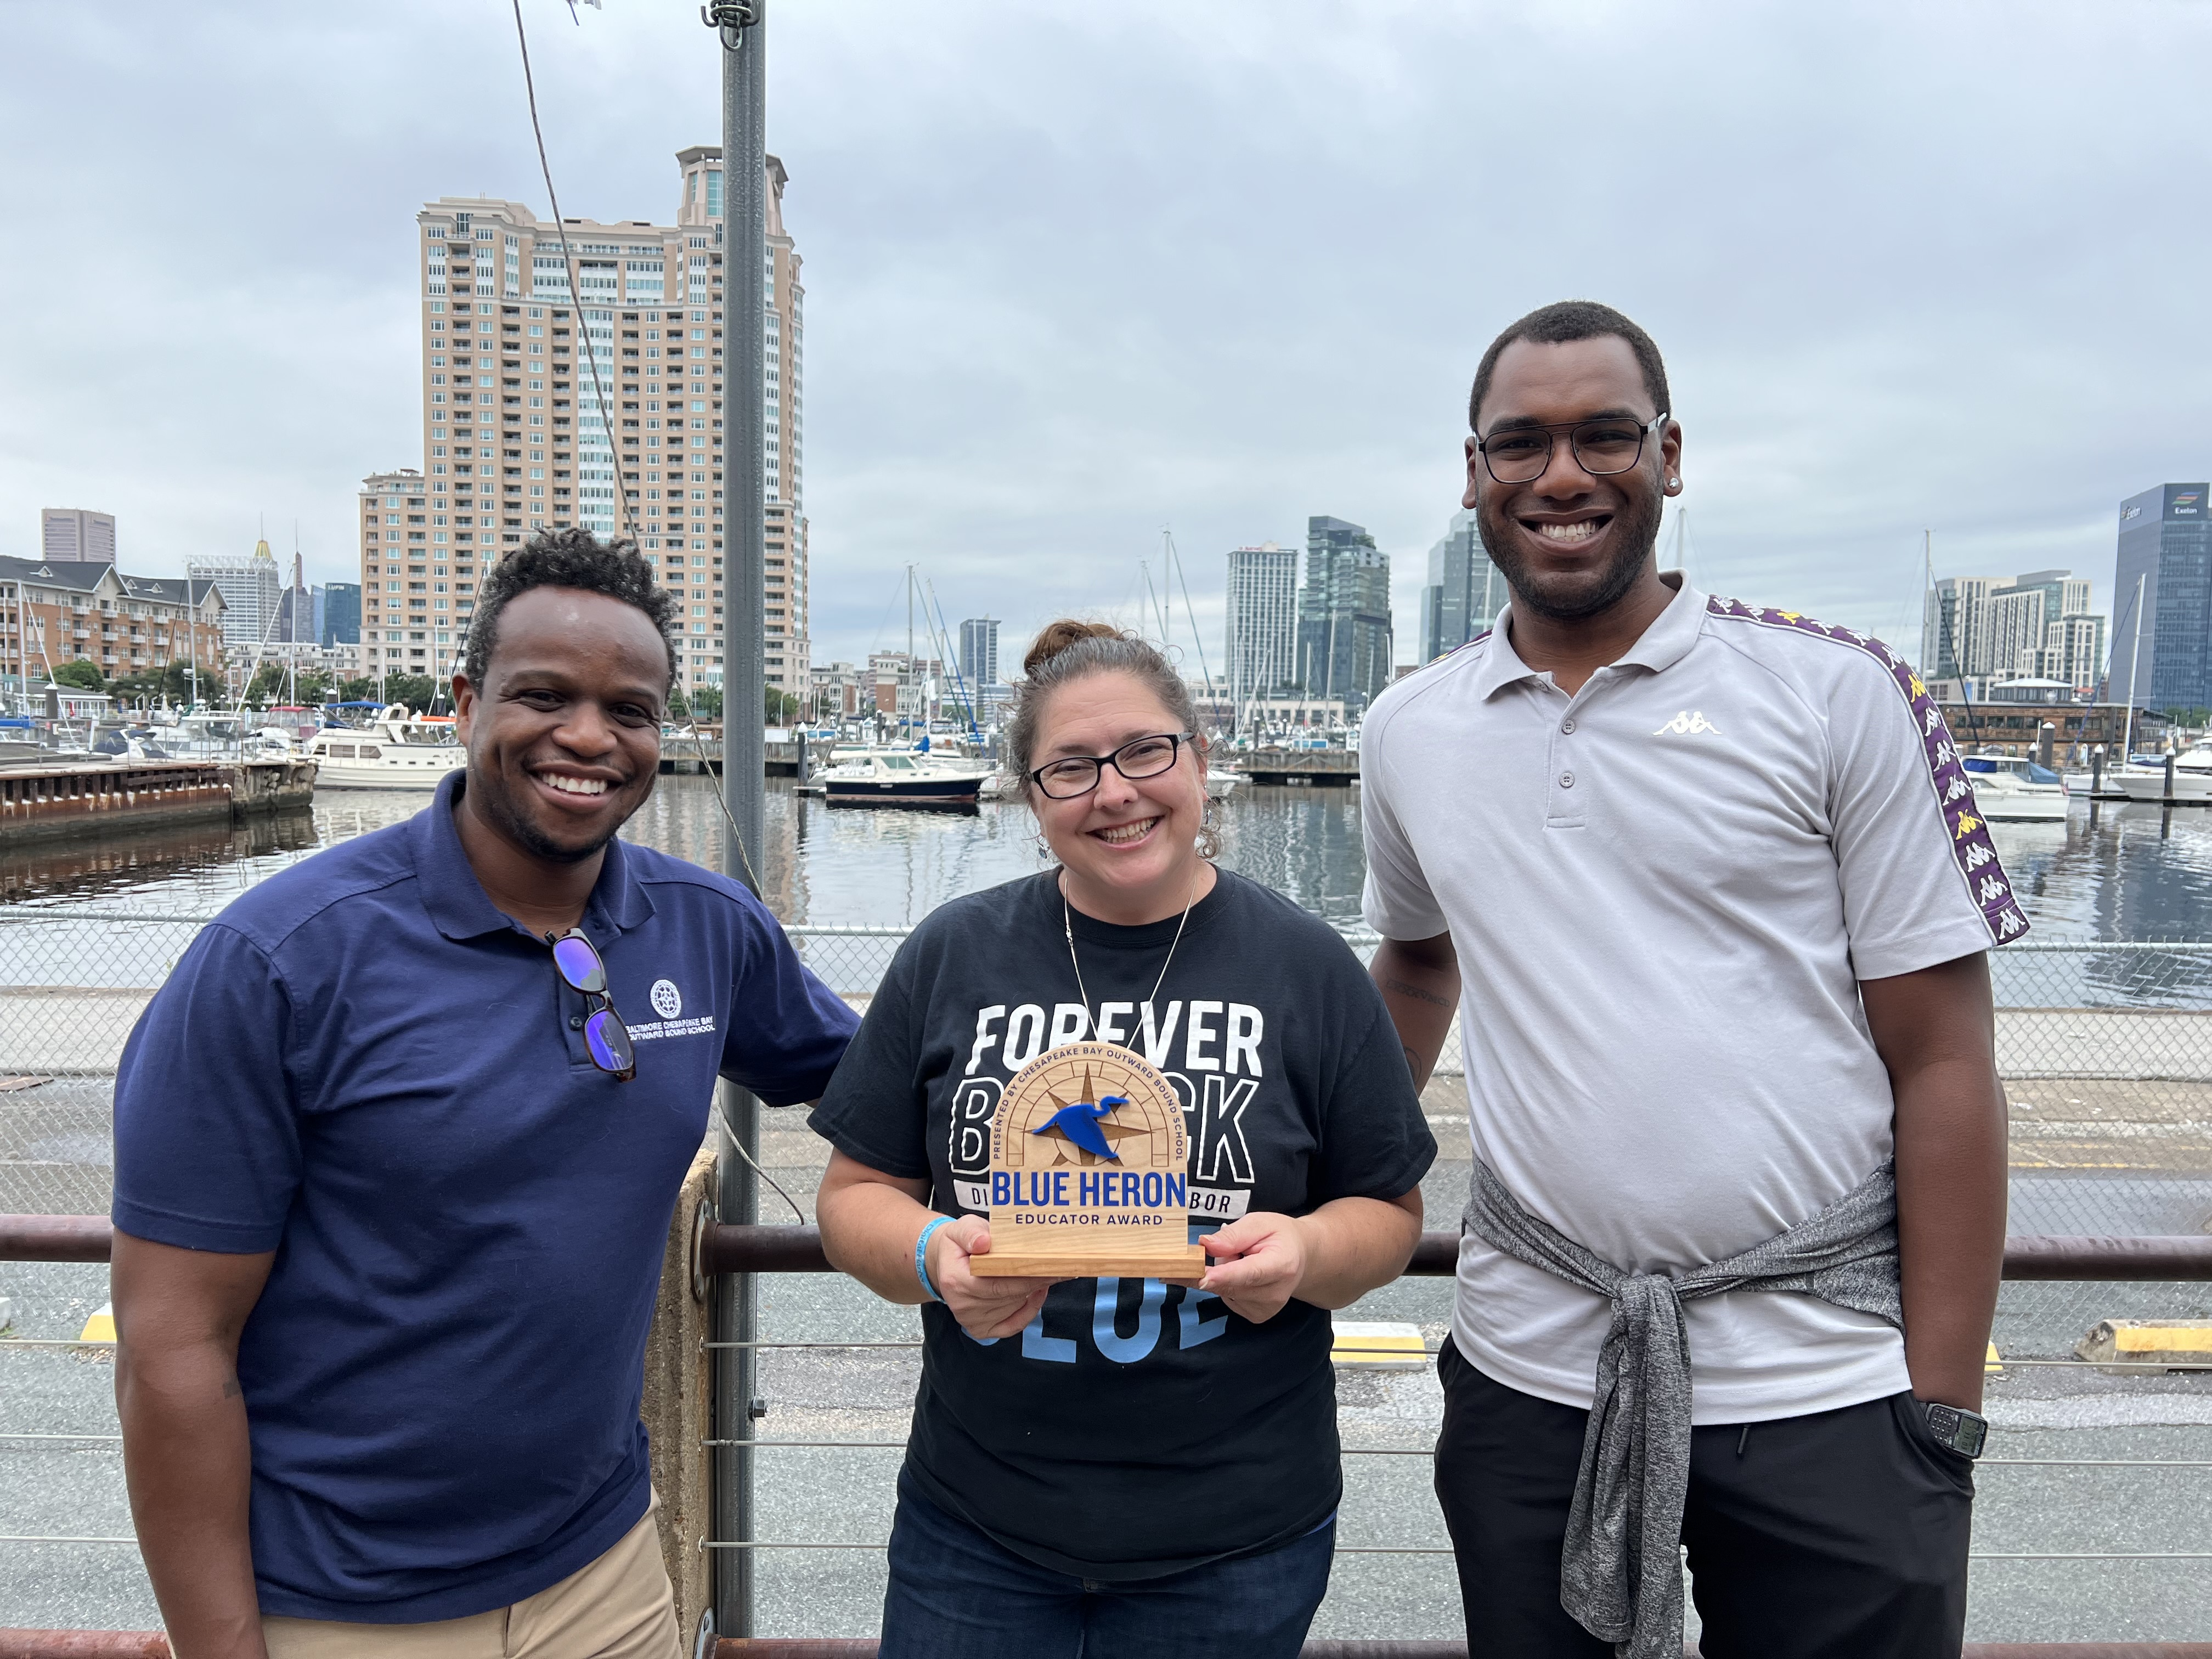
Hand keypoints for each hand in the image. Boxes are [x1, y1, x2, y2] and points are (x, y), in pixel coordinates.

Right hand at [927, 1217, 1061, 1340]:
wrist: (947, 1263)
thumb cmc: (959, 1245)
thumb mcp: (961, 1228)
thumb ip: (971, 1232)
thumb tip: (984, 1242)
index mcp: (955, 1280)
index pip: (997, 1283)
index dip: (1026, 1275)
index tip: (1049, 1265)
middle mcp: (962, 1305)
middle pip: (1010, 1296)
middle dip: (1037, 1281)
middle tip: (1061, 1267)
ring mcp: (971, 1321)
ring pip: (1015, 1307)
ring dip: (1033, 1292)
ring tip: (1048, 1273)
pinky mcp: (981, 1330)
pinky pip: (1013, 1325)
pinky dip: (1029, 1310)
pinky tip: (1037, 1293)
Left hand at [1197, 1211, 1308, 1323]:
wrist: (1299, 1256)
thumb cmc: (1279, 1237)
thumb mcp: (1259, 1223)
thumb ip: (1233, 1235)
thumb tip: (1206, 1245)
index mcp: (1282, 1265)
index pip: (1250, 1273)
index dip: (1224, 1276)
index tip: (1201, 1278)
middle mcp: (1276, 1293)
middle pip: (1231, 1285)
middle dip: (1217, 1266)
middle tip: (1231, 1248)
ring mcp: (1267, 1308)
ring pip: (1225, 1292)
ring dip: (1223, 1275)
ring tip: (1242, 1260)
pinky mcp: (1257, 1316)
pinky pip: (1227, 1299)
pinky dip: (1227, 1285)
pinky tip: (1241, 1275)